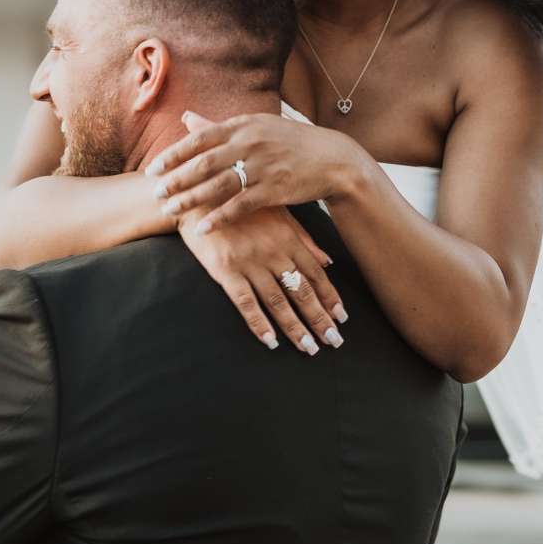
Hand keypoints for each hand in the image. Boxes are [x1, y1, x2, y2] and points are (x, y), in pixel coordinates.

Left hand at [148, 111, 361, 231]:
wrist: (332, 159)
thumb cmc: (289, 142)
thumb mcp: (256, 126)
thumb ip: (219, 126)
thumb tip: (186, 118)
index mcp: (243, 125)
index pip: (199, 138)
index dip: (173, 154)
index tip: (152, 169)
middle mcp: (250, 143)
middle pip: (203, 163)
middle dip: (176, 179)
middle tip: (155, 193)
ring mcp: (263, 166)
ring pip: (218, 185)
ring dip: (190, 199)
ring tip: (170, 210)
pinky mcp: (274, 189)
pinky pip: (240, 205)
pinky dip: (219, 217)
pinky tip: (202, 228)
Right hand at [176, 206, 347, 352]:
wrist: (200, 196)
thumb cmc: (242, 204)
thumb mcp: (278, 214)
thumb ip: (303, 239)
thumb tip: (327, 262)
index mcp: (287, 238)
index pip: (315, 274)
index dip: (330, 297)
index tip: (342, 318)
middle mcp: (273, 252)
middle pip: (301, 291)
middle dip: (320, 318)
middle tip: (334, 341)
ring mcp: (249, 262)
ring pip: (278, 301)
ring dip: (295, 328)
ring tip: (310, 348)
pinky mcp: (225, 270)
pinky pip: (246, 302)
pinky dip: (259, 324)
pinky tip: (271, 342)